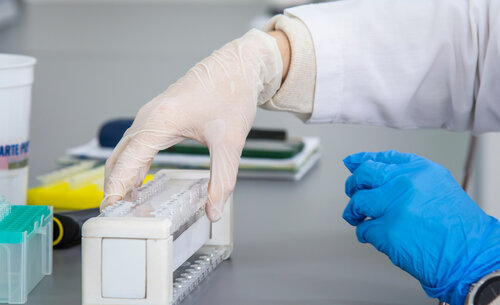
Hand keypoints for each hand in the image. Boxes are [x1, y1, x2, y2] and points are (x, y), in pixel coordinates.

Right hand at [102, 29, 284, 220]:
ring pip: (126, 150)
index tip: (110, 212)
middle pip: (119, 157)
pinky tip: (139, 181)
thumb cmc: (232, 94)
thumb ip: (221, 180)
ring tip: (125, 205)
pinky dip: (132, 164)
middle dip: (114, 186)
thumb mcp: (230, 142)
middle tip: (116, 215)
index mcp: (160, 122)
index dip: (116, 189)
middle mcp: (149, 116)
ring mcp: (152, 114)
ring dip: (122, 176)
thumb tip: (213, 211)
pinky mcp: (160, 116)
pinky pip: (137, 143)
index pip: (127, 162)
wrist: (238, 66)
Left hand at [342, 150, 499, 304]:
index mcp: (419, 169)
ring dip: (354, 212)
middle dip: (353, 185)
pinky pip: (363, 229)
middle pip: (363, 175)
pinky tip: (376, 236)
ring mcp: (395, 206)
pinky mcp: (387, 231)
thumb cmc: (458, 226)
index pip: (381, 158)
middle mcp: (405, 183)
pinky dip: (366, 234)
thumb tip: (371, 167)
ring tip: (359, 218)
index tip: (352, 164)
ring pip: (358, 202)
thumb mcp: (438, 186)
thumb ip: (407, 174)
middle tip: (354, 193)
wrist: (470, 256)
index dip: (362, 161)